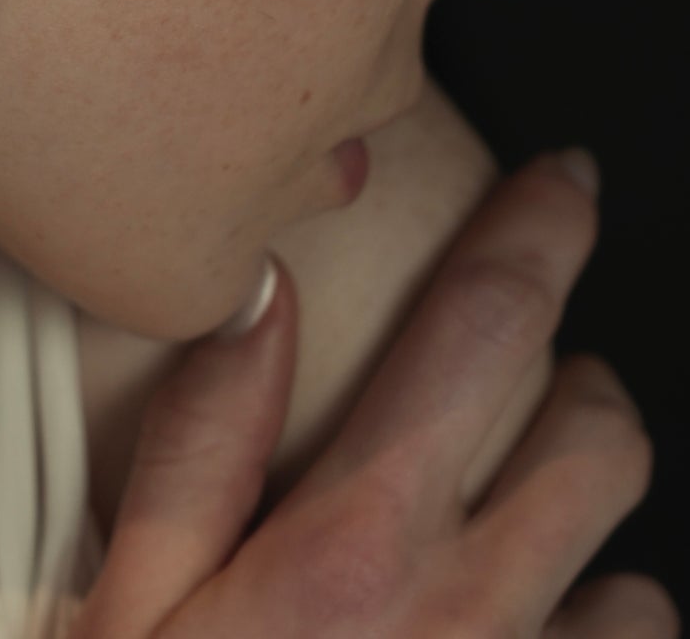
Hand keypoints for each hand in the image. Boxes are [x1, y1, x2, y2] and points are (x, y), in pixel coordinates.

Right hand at [72, 152, 678, 637]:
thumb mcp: (136, 603)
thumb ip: (201, 437)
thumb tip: (254, 290)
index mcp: (362, 540)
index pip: (481, 330)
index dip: (537, 232)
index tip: (565, 179)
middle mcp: (470, 612)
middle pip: (599, 437)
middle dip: (580, 379)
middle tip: (532, 379)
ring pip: (639, 570)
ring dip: (593, 529)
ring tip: (526, 529)